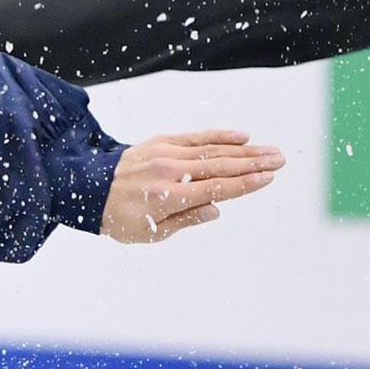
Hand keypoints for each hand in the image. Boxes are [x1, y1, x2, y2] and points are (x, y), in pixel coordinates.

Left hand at [99, 130, 284, 242]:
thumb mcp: (151, 232)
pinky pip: (196, 137)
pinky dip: (219, 135)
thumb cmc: (120, 218)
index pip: (216, 188)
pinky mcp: (161, 142)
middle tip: (280, 160)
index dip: (245, 184)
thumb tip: (216, 209)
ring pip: (213, 150)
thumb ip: (186, 220)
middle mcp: (170, 172)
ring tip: (270, 150)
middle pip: (221, 166)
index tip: (269, 178)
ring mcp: (166, 154)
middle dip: (254, 163)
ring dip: (244, 150)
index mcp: (169, 197)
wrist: (88, 190)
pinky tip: (241, 136)